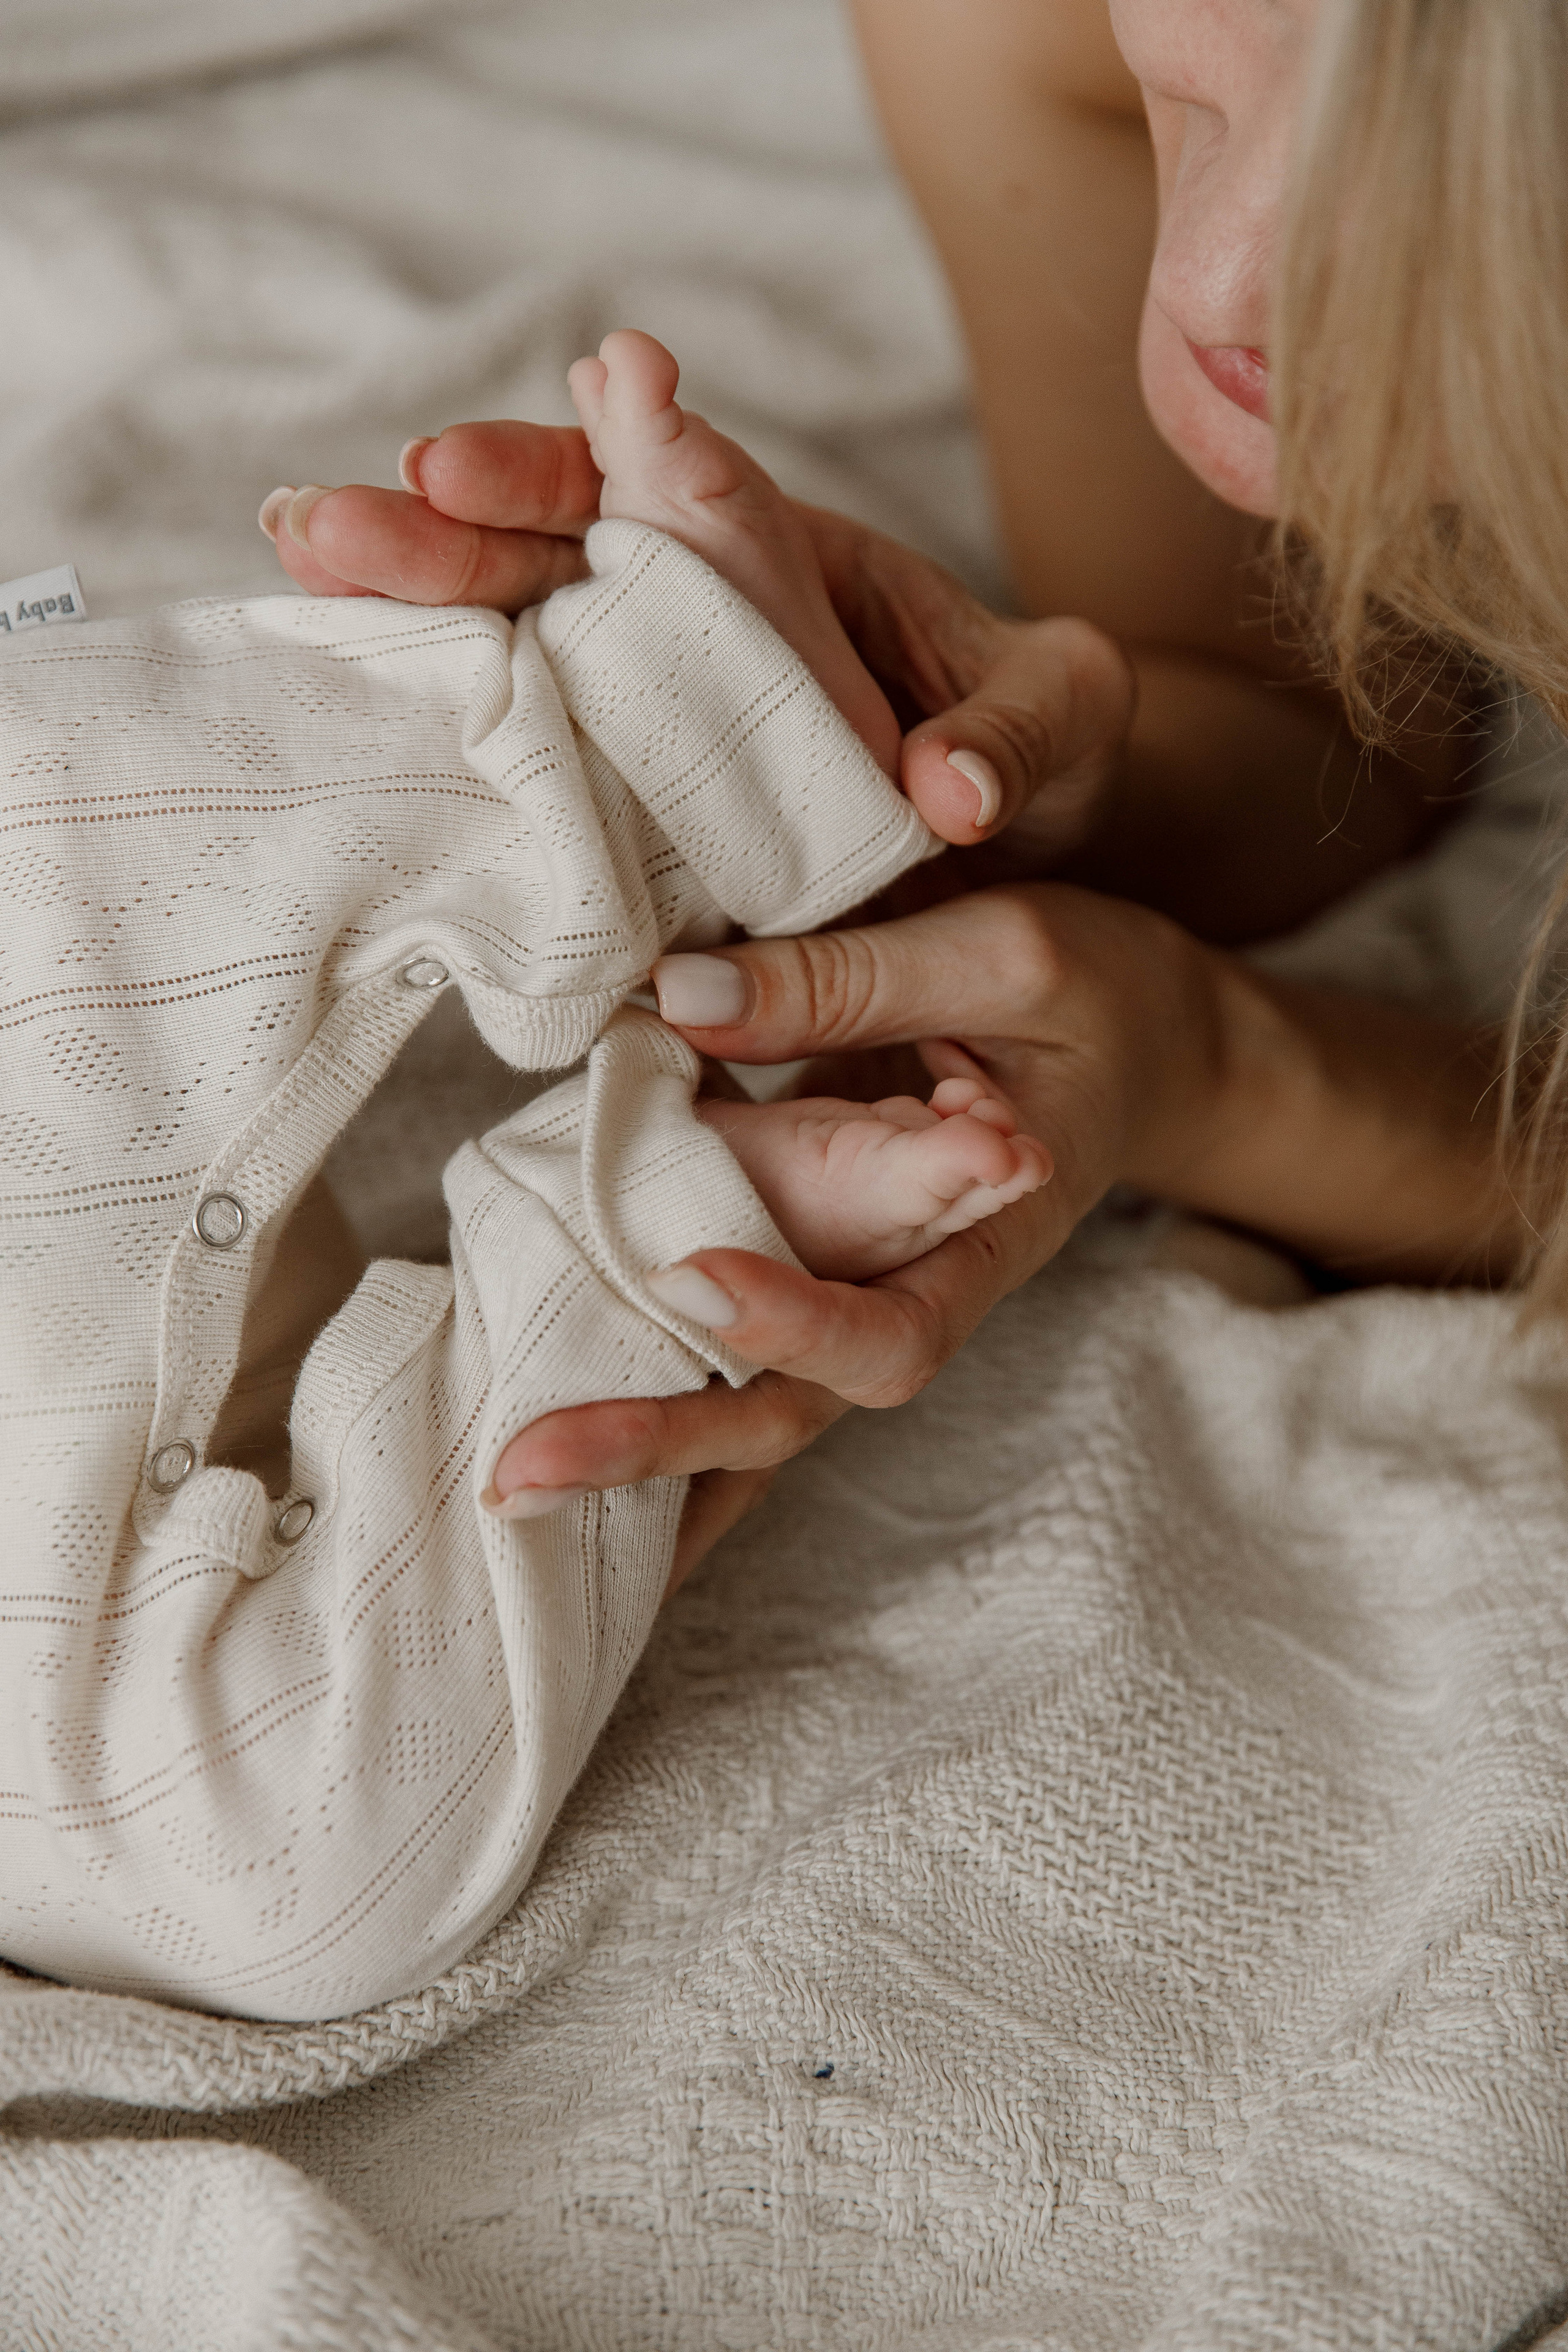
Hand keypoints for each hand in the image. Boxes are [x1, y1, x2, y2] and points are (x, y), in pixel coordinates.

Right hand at [261, 421, 1132, 853]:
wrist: (1001, 865)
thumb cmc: (1031, 759)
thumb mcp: (1065, 724)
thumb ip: (1021, 730)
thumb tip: (950, 791)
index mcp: (789, 565)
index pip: (697, 490)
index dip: (638, 450)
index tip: (593, 402)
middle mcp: (691, 624)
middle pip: (559, 554)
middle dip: (458, 527)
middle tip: (349, 508)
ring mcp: (641, 713)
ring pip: (509, 640)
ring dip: (406, 599)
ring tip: (305, 556)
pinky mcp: (619, 806)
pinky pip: (519, 756)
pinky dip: (436, 721)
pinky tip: (340, 692)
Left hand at [489, 884, 1226, 1588]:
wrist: (1143, 1042)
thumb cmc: (1096, 996)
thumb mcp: (1003, 955)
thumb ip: (850, 982)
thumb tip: (681, 998)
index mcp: (986, 1244)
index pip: (891, 1328)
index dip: (792, 1323)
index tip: (695, 1281)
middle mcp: (912, 1295)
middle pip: (793, 1412)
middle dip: (660, 1442)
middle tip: (526, 1467)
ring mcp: (855, 1293)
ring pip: (750, 1411)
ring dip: (635, 1458)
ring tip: (506, 1496)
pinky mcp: (810, 1263)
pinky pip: (727, 1353)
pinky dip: (643, 1392)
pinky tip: (546, 1428)